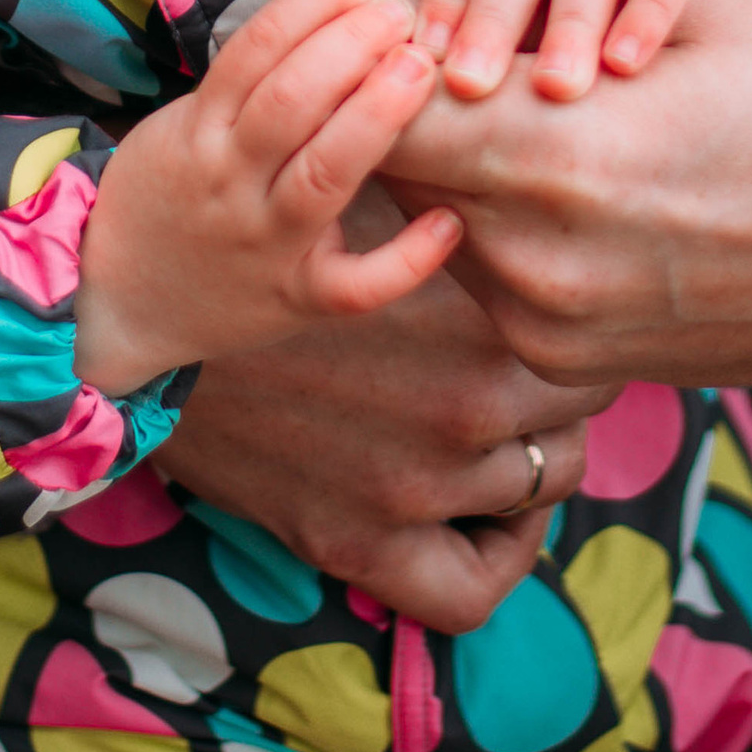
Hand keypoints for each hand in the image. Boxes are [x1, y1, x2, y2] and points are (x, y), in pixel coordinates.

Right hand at [78, 0, 460, 391]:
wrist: (123, 302)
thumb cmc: (174, 195)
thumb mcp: (185, 127)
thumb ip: (247, 82)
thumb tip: (334, 7)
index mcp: (202, 132)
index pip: (255, 50)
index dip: (313, 4)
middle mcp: (231, 184)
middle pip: (289, 102)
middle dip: (350, 46)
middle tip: (401, 12)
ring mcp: (267, 245)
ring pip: (322, 178)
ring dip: (376, 117)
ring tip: (421, 67)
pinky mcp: (298, 300)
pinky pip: (356, 286)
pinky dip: (407, 258)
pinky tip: (448, 219)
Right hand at [160, 241, 621, 629]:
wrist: (163, 308)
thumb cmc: (287, 239)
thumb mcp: (383, 201)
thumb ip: (468, 200)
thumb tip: (545, 166)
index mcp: (479, 321)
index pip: (588, 337)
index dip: (578, 322)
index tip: (558, 314)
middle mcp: (464, 411)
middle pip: (579, 414)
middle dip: (563, 391)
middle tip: (529, 367)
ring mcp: (417, 487)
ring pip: (544, 486)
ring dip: (535, 457)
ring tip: (507, 426)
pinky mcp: (360, 542)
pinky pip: (472, 585)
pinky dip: (500, 555)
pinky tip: (491, 515)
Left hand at [386, 0, 751, 397]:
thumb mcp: (677, 24)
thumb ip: (539, 29)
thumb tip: (428, 17)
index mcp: (557, 155)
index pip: (390, 100)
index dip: (383, 46)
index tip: (394, 11)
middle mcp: (539, 259)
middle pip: (401, 171)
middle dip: (412, 107)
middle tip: (442, 50)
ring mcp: (557, 326)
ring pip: (444, 228)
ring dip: (457, 173)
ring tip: (522, 115)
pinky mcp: (582, 365)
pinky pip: (497, 282)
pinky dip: (505, 230)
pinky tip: (571, 185)